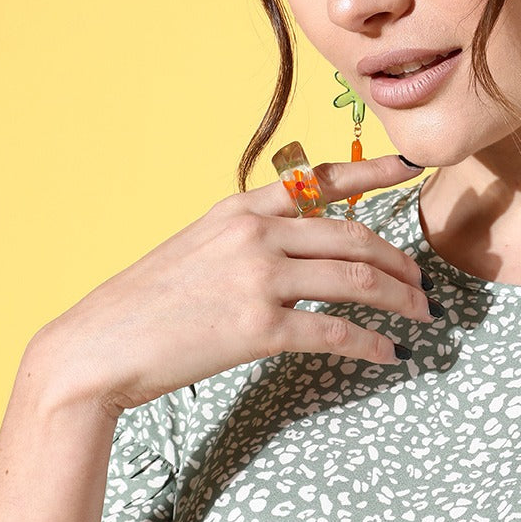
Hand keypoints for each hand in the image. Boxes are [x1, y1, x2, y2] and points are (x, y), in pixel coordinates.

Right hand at [30, 153, 430, 417]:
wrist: (98, 347)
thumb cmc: (144, 305)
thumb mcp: (195, 248)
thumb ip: (246, 240)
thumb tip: (294, 250)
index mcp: (240, 210)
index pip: (320, 182)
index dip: (373, 173)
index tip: (411, 167)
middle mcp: (255, 235)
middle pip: (354, 238)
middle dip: (399, 261)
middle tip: (421, 283)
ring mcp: (258, 280)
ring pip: (357, 282)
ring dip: (400, 300)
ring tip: (420, 316)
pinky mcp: (258, 329)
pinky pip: (336, 333)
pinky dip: (371, 344)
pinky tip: (387, 354)